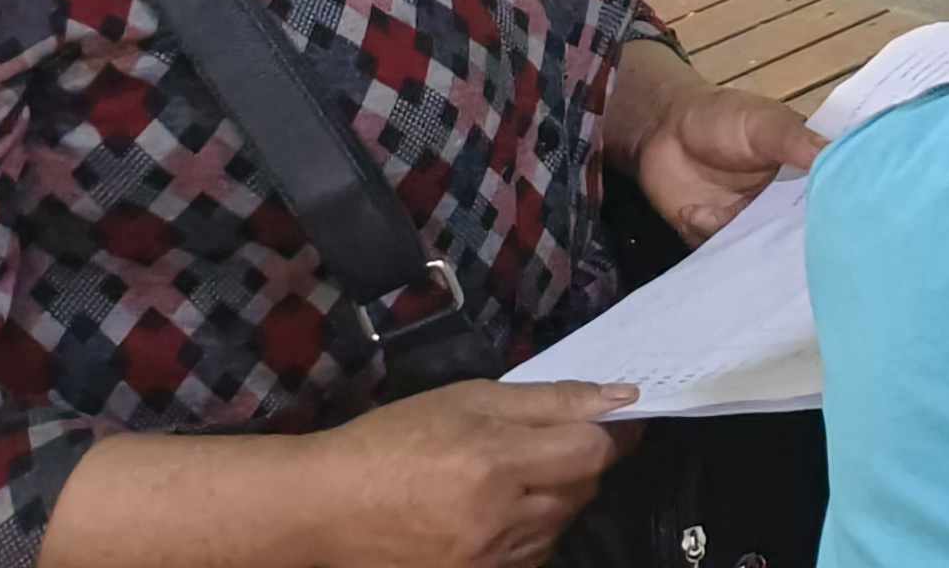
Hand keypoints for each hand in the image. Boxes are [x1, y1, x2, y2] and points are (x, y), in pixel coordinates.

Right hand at [295, 380, 633, 567]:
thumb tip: (622, 396)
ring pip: (561, 524)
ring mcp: (488, 560)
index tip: (608, 419)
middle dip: (575, 462)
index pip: (592, 451)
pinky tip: (495, 512)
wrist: (326, 506)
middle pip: (582, 489)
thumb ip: (551, 400)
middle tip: (538, 444)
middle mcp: (499, 520)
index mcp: (495, 464)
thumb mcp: (469, 399)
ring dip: (553, 498)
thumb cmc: (394, 440)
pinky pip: (534, 555)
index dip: (608, 432)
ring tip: (506, 478)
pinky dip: (530, 531)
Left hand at [628, 82, 823, 243]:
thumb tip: (837, 155)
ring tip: (715, 212)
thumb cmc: (722, 118)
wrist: (663, 129)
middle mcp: (782, 206)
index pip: (828, 203)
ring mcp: (749, 224)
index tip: (828, 221)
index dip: (831, 214)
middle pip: (797, 235)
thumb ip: (796, 142)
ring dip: (738, 236)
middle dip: (784, 239)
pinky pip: (722, 253)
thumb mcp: (764, 123)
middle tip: (768, 228)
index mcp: (805, 176)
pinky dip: (707, 234)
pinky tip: (693, 211)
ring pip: (759, 248)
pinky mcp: (718, 238)